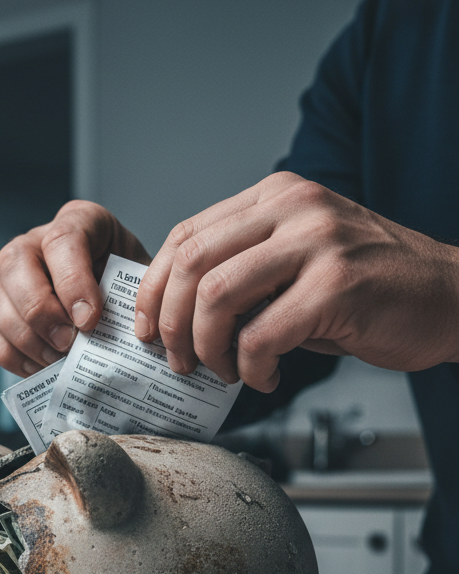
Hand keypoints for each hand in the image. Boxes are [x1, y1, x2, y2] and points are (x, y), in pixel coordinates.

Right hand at [0, 200, 150, 375]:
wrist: (122, 313)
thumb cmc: (132, 294)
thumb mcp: (143, 286)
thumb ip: (134, 298)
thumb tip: (128, 333)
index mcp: (81, 222)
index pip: (63, 240)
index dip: (72, 282)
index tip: (89, 320)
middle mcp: (36, 240)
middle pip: (14, 261)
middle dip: (38, 309)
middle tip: (67, 343)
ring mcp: (9, 274)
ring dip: (23, 336)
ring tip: (56, 360)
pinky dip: (9, 353)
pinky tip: (39, 367)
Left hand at [135, 171, 458, 390]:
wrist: (452, 297)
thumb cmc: (366, 289)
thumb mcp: (296, 261)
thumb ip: (242, 271)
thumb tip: (171, 315)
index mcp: (276, 196)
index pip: (187, 235)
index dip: (154, 288)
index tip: (146, 329)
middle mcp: (295, 208)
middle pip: (193, 263)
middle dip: (171, 323)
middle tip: (179, 361)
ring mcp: (319, 242)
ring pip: (218, 295)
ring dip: (207, 347)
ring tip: (223, 371)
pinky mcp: (339, 286)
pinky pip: (261, 335)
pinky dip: (251, 368)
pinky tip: (266, 377)